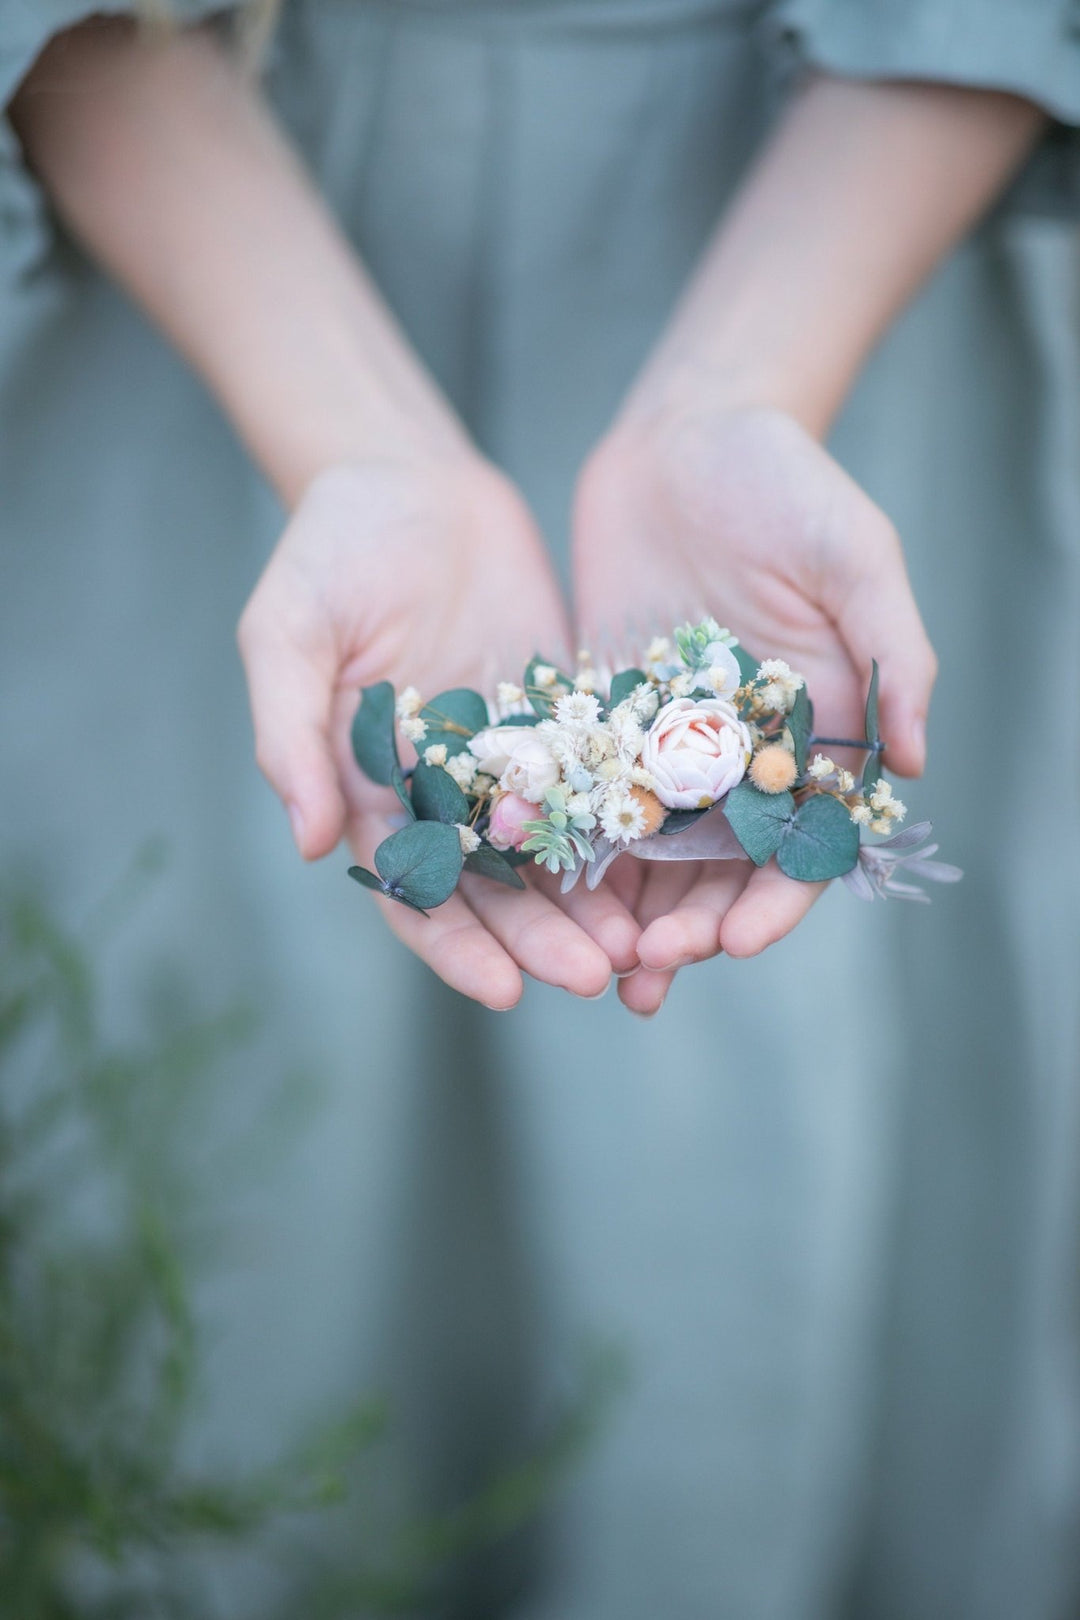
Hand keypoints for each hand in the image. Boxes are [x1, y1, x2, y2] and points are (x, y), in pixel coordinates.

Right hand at [239, 454, 641, 1007]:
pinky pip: (602, 784)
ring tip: (642, 949)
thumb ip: (292, 732)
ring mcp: (509, 761)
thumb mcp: (289, 634)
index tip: (502, 991)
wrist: (407, 480)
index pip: (412, 893)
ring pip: (556, 854)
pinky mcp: (564, 720)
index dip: (455, 947)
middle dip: (541, 942)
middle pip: (496, 892)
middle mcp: (444, 793)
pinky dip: (630, 828)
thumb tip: (309, 842)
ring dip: (593, 906)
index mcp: (371, 791)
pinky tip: (671, 861)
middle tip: (595, 978)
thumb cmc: (327, 554)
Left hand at [573, 400, 936, 1014]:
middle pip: (721, 867)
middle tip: (649, 969)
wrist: (691, 434)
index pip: (801, 843)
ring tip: (595, 967)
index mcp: (815, 734)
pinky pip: (589, 793)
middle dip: (691, 926)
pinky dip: (572, 847)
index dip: (774, 901)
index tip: (734, 942)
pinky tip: (540, 889)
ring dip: (628, 913)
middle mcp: (744, 754)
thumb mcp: (856, 556)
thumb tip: (913, 762)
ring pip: (652, 850)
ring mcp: (670, 741)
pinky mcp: (605, 716)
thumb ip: (891, 651)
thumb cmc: (790, 485)